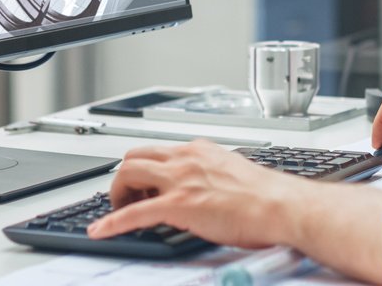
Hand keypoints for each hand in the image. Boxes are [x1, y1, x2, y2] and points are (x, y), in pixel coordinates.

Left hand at [88, 140, 302, 247]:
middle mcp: (186, 159)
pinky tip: (100, 231)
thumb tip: (206, 186)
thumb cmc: (267, 196)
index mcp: (200, 150)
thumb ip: (213, 174)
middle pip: (135, 156)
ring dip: (116, 193)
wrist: (280, 205)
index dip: (144, 169)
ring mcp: (180, 181)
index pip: (159, 151)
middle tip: (126, 197)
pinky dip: (111, 222)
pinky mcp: (178, 205)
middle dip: (124, 177)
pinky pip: (133, 213)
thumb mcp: (234, 173)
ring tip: (118, 210)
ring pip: (128, 173)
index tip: (142, 184)